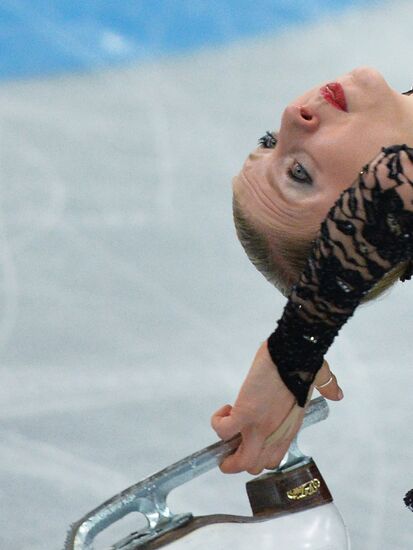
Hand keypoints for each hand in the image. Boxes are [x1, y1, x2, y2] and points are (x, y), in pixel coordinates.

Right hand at [211, 341, 342, 474]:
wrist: (295, 353)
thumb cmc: (305, 363)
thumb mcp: (318, 380)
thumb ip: (327, 387)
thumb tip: (337, 393)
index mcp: (288, 429)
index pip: (272, 459)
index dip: (257, 453)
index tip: (252, 434)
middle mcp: (273, 434)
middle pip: (252, 467)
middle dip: (237, 458)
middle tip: (233, 437)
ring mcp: (258, 426)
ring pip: (238, 461)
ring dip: (226, 446)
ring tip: (227, 423)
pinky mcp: (245, 412)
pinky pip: (223, 430)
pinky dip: (218, 422)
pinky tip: (225, 408)